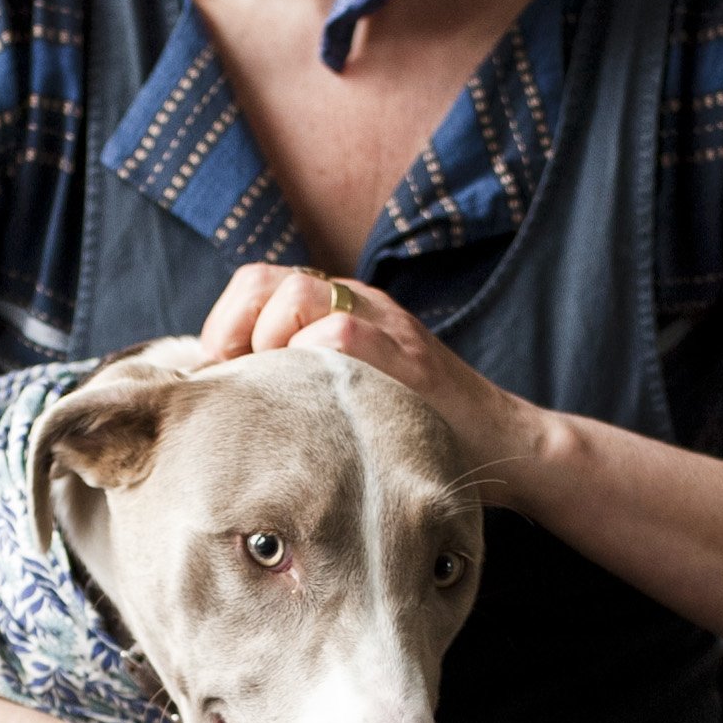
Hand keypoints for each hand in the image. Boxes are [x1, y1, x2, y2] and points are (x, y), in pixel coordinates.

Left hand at [198, 264, 543, 506]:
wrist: (503, 441)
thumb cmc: (413, 428)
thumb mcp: (348, 390)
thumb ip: (299, 380)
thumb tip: (227, 398)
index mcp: (339, 306)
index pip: (256, 284)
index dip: (224, 326)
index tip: (219, 377)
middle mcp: (358, 302)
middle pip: (264, 280)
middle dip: (232, 331)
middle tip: (235, 386)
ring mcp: (385, 322)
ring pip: (295, 296)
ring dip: (270, 346)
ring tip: (279, 397)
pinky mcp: (408, 356)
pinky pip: (339, 332)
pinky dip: (312, 359)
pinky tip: (316, 404)